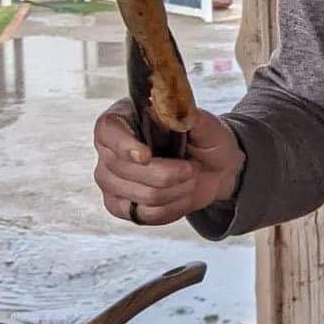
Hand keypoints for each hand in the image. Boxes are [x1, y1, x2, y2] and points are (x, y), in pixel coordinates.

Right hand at [93, 101, 244, 226]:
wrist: (215, 168)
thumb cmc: (206, 139)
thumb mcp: (204, 122)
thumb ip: (187, 114)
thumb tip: (173, 109)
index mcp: (123, 117)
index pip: (109, 131)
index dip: (124, 146)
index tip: (146, 157)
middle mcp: (109, 149)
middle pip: (125, 170)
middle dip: (168, 174)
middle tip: (191, 168)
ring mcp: (110, 179)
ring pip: (142, 195)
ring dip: (177, 191)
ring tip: (189, 178)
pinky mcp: (119, 205)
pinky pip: (146, 215)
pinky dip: (173, 207)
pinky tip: (181, 194)